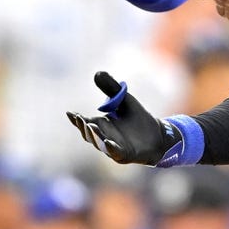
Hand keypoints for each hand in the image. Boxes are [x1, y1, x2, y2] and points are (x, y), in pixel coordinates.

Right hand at [66, 72, 200, 165]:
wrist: (157, 134)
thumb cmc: (137, 118)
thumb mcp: (124, 99)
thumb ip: (111, 88)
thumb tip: (97, 73)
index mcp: (101, 125)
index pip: (84, 123)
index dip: (76, 119)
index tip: (70, 113)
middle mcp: (104, 137)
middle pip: (89, 134)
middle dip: (83, 127)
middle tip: (79, 119)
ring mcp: (113, 147)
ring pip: (99, 144)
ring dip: (94, 137)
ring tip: (90, 127)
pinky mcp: (125, 155)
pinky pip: (116, 153)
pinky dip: (111, 148)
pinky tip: (108, 142)